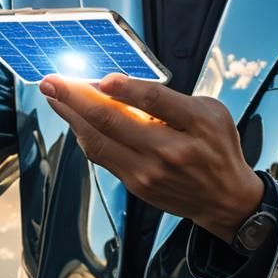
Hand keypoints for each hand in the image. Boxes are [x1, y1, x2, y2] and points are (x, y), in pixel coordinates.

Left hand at [39, 73, 262, 242]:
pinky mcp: (136, 185)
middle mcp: (170, 151)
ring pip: (99, 141)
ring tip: (54, 95)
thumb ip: (172, 99)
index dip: (125, 88)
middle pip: (113, 121)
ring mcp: (149, 173)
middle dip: (77, 97)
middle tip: (54, 81)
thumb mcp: (212, 111)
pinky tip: (73, 118)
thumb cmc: (217, 149)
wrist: (224, 199)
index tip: (102, 77)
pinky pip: (102, 157)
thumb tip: (124, 87)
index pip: (155, 102)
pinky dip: (84, 134)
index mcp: (196, 125)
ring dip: (71, 116)